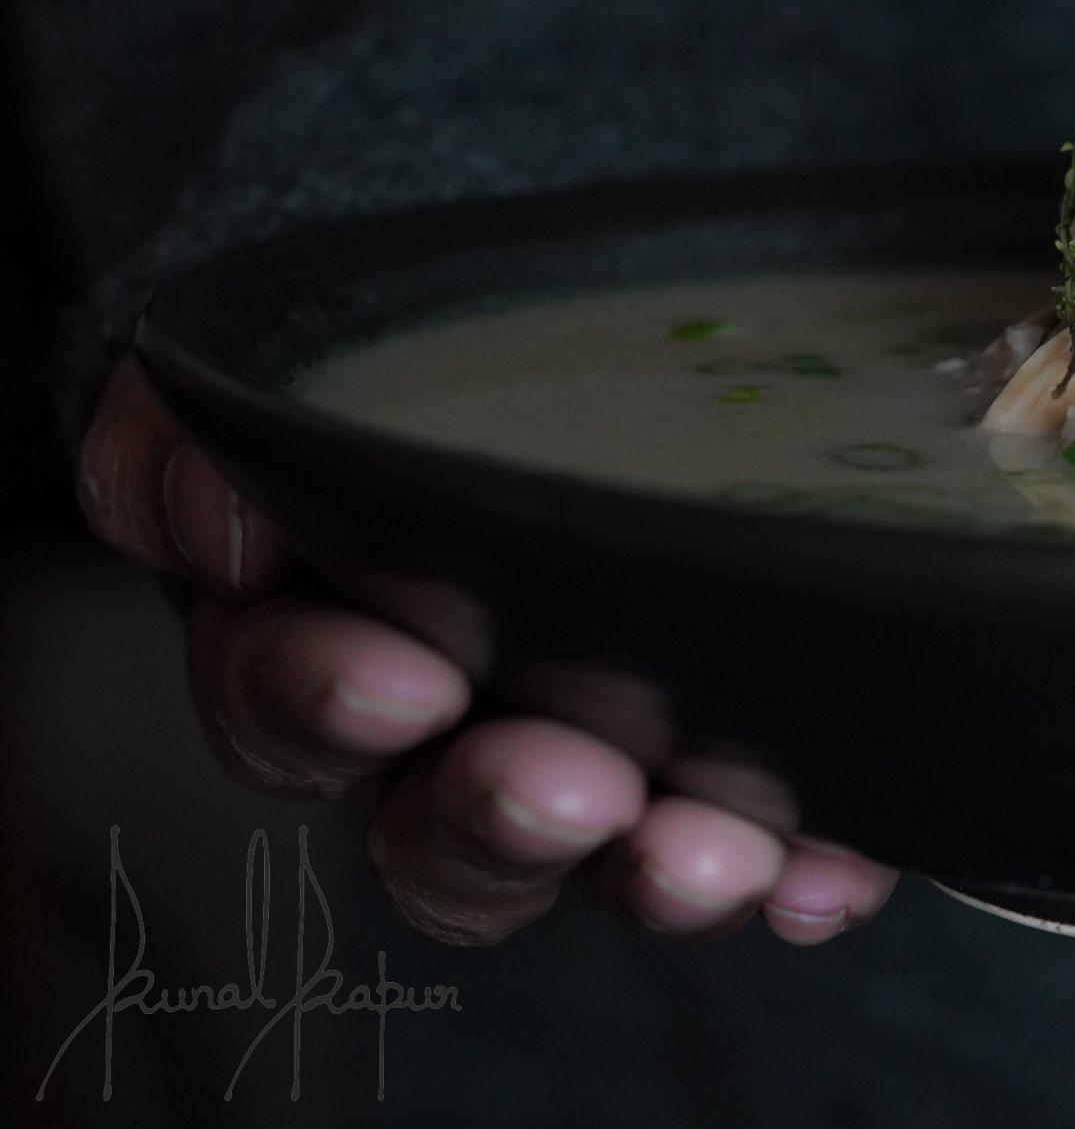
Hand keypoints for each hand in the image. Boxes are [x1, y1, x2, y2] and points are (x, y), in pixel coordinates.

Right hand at [76, 356, 896, 946]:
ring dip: (646, 873)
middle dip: (494, 818)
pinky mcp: (738, 764)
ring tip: (706, 851)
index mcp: (325, 618)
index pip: (278, 697)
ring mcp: (599, 751)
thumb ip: (194, 425)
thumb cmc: (439, 301)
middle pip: (432, 830)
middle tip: (566, 788)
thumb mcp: (288, 337)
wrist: (591, 255)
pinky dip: (800, 871)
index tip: (401, 679)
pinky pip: (766, 851)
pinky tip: (826, 873)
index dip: (317, 704)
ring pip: (595, 862)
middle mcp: (455, 716)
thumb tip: (216, 516)